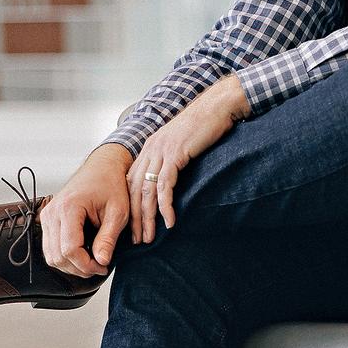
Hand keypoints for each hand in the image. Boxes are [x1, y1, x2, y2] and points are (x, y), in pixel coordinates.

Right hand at [39, 143, 132, 277]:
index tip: (103, 266)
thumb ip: (108, 238)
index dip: (86, 265)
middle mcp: (53, 212)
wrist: (102, 167)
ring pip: (51, 256)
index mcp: (69, 207)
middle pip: (57, 256)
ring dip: (71, 265)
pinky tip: (82, 254)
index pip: (70, 249)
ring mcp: (48, 216)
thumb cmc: (111, 185)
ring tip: (92, 262)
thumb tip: (101, 261)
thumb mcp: (118, 212)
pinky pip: (50, 247)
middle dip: (79, 268)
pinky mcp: (49, 219)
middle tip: (100, 266)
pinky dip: (65, 256)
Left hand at [126, 74, 251, 245]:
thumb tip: (171, 181)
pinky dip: (165, 206)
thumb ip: (172, 160)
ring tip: (150, 237)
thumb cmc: (204, 125)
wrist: (217, 106)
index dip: (130, 207)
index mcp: (149, 149)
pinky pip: (165, 185)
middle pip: (134, 191)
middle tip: (137, 241)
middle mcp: (150, 150)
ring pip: (146, 191)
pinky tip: (169, 221)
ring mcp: (161, 151)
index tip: (133, 228)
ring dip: (147, 218)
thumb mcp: (181, 144)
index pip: (131, 184)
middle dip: (135, 219)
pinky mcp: (175, 154)